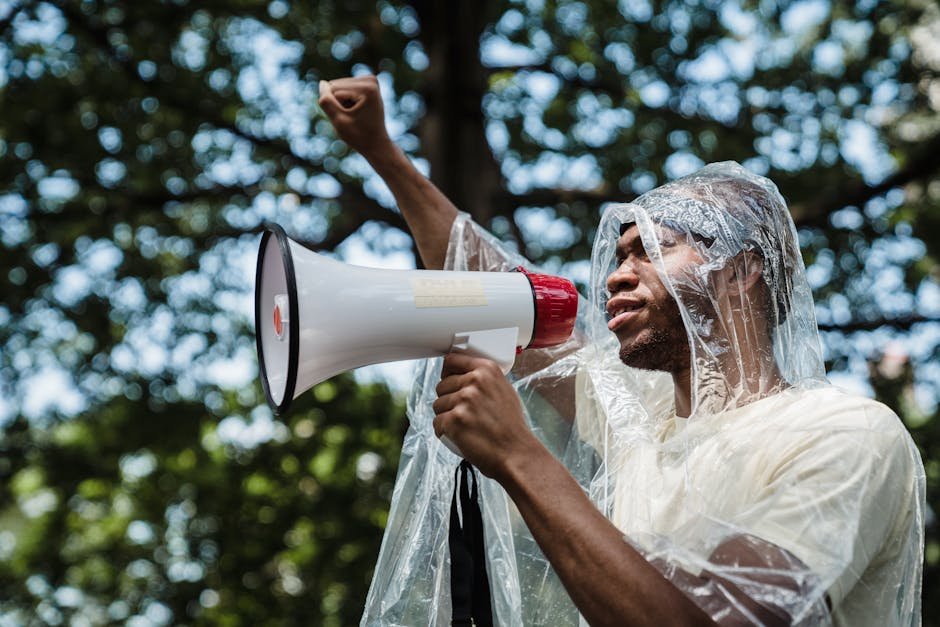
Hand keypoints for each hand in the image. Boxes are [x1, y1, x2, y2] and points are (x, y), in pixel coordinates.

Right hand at [318, 75, 393, 157]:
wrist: (376, 144)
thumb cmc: (359, 136)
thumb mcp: (339, 122)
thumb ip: (326, 102)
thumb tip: (322, 83)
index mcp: (367, 88)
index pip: (334, 90)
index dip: (337, 109)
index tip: (352, 120)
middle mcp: (371, 80)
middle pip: (336, 86)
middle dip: (340, 104)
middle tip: (354, 118)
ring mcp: (370, 80)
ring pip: (338, 87)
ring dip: (343, 103)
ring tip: (356, 115)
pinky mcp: (367, 83)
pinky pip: (343, 88)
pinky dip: (347, 101)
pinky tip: (357, 110)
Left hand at [433, 353, 542, 478]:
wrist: (516, 453)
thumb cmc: (512, 427)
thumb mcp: (504, 391)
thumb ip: (485, 380)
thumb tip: (465, 376)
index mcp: (487, 370)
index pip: (452, 360)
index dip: (447, 373)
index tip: (449, 381)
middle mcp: (475, 381)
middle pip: (442, 385)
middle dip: (448, 400)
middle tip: (464, 414)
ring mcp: (464, 400)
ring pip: (437, 405)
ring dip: (446, 417)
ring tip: (465, 426)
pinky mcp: (454, 420)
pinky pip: (437, 423)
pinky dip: (444, 432)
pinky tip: (459, 436)